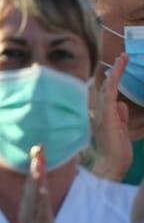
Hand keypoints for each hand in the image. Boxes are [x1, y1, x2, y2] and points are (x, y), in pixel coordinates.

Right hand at [14, 145, 57, 222]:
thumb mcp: (37, 220)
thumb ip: (37, 205)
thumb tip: (40, 190)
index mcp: (29, 207)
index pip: (32, 181)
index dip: (35, 165)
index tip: (38, 148)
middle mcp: (29, 210)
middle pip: (32, 183)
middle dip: (35, 165)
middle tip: (37, 147)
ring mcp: (34, 219)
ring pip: (35, 195)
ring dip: (37, 178)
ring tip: (39, 162)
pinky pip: (40, 212)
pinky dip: (40, 200)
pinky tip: (41, 189)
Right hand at [91, 54, 132, 181]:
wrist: (112, 164)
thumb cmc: (117, 153)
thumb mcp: (122, 132)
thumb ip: (121, 117)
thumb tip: (121, 104)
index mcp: (102, 116)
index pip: (107, 95)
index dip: (111, 81)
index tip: (117, 69)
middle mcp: (98, 111)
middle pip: (106, 87)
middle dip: (114, 72)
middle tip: (122, 57)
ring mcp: (101, 111)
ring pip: (108, 86)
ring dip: (117, 71)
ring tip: (124, 57)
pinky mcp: (107, 112)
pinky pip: (110, 91)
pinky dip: (115, 78)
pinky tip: (119, 68)